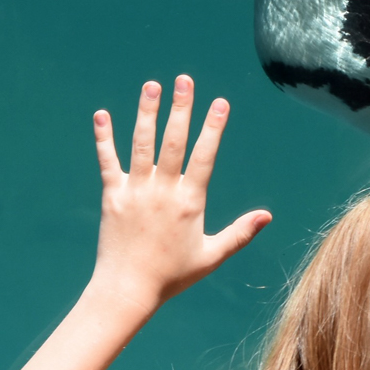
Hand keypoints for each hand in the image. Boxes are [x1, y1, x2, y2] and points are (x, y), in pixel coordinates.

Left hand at [89, 75, 270, 312]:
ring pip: (141, 144)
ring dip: (146, 113)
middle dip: (181, 108)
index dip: (213, 128)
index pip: (204, 156)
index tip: (221, 103)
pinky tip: (102, 114)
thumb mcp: (212, 256)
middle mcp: (162, 191)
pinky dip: (104, 138)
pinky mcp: (111, 196)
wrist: (128, 290)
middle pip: (173, 141)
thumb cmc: (172, 275)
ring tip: (152, 85)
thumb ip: (240, 233)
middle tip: (185, 79)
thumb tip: (267, 216)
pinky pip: (107, 161)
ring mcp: (135, 191)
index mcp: (189, 202)